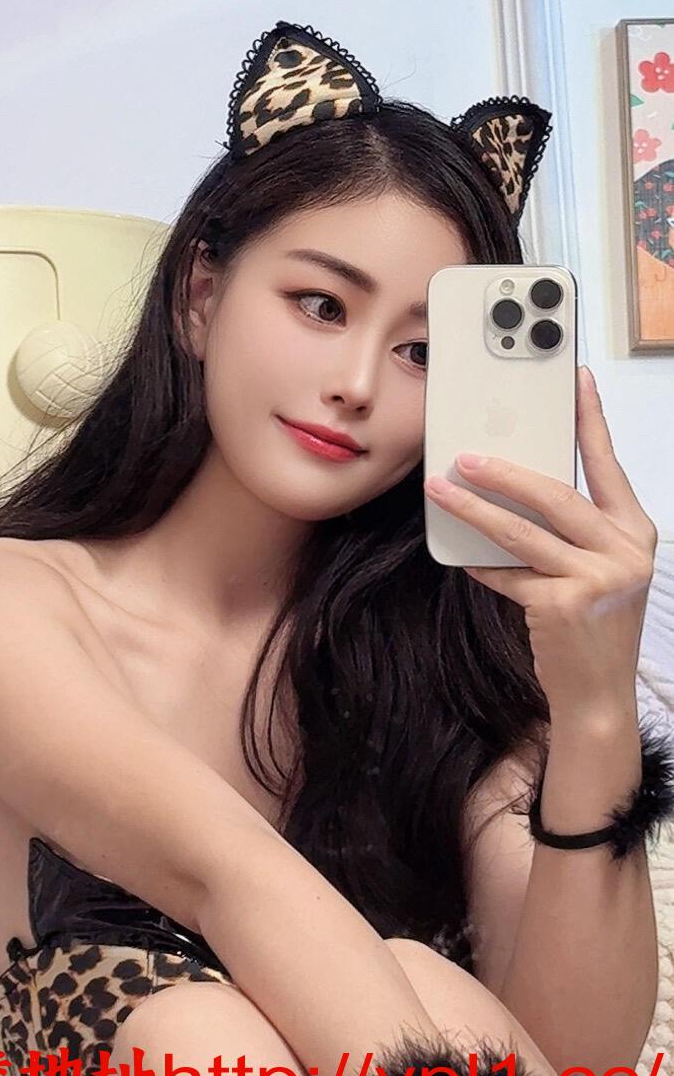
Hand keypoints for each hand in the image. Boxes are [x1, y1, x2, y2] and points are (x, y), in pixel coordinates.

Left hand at [423, 366, 658, 716]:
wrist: (598, 694)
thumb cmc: (591, 626)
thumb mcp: (596, 569)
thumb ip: (571, 531)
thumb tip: (515, 484)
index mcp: (634, 531)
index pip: (608, 464)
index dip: (590, 419)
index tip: (574, 381)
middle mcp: (624, 550)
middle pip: (556, 494)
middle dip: (504, 471)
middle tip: (464, 455)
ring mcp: (598, 578)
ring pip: (522, 531)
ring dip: (474, 509)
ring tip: (442, 490)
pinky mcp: (564, 605)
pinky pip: (508, 574)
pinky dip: (482, 566)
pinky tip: (461, 558)